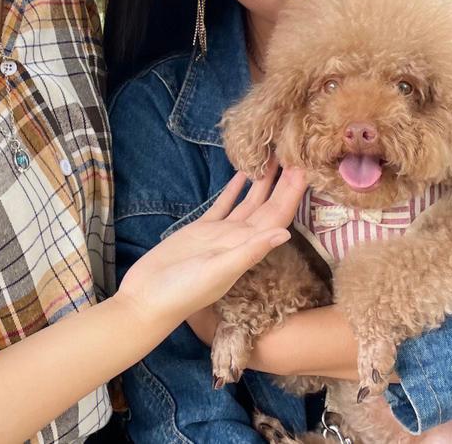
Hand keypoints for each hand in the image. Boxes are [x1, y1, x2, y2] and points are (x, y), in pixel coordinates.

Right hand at [115, 161, 306, 326]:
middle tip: (296, 153)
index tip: (304, 169)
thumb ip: (250, 251)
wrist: (147, 299)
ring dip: (263, 182)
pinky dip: (234, 189)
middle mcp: (240, 239)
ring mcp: (222, 233)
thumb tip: (286, 234)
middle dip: (284, 182)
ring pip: (250, 202)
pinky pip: (225, 204)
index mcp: (248, 247)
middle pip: (269, 205)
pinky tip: (243, 173)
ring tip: (274, 157)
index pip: (279, 216)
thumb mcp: (219, 270)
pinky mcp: (202, 229)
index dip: (293, 194)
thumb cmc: (183, 291)